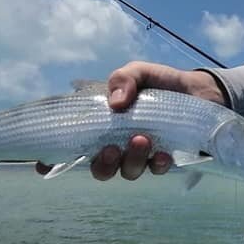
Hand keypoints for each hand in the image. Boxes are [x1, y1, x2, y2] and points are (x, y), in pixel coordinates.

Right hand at [36, 61, 226, 180]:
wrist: (201, 90)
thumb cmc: (162, 82)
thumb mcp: (139, 71)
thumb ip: (123, 78)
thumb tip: (115, 103)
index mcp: (103, 125)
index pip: (73, 146)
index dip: (54, 159)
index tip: (42, 165)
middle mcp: (118, 144)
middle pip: (99, 168)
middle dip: (102, 164)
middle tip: (113, 148)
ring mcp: (141, 155)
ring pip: (126, 172)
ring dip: (131, 161)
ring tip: (142, 141)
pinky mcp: (165, 160)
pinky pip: (155, 171)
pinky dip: (157, 164)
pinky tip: (163, 154)